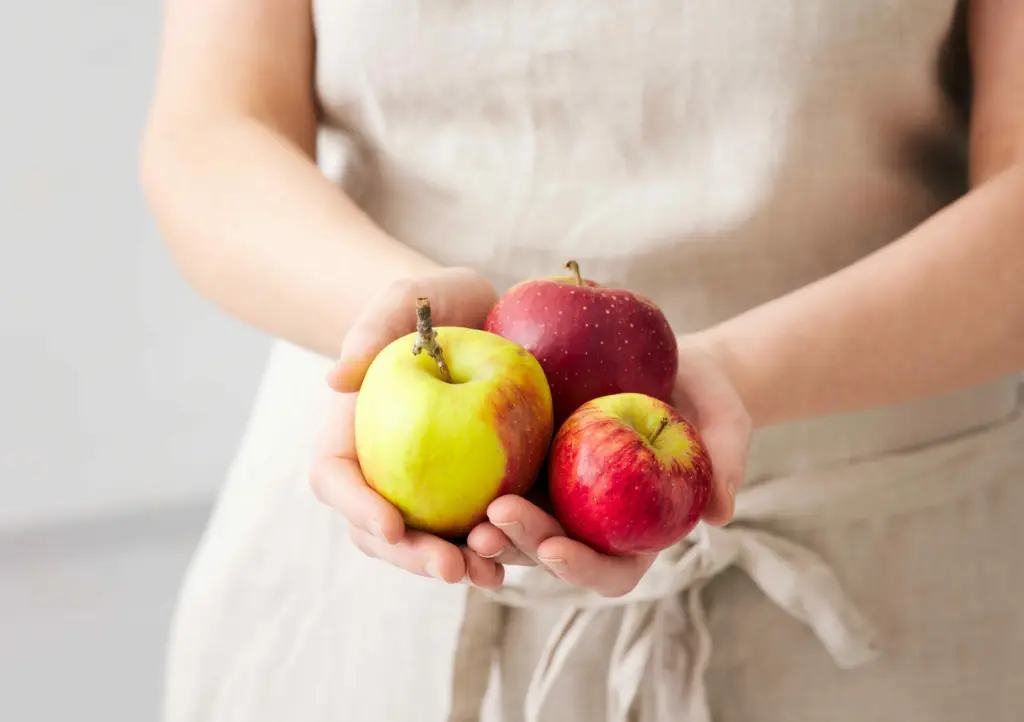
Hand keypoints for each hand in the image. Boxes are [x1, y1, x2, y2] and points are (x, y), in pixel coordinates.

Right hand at [309, 267, 505, 587]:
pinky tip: (532, 551)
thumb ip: (372, 327)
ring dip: (462, 564)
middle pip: (385, 534)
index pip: (338, 483)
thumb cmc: (433, 303)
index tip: (391, 525)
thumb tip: (337, 378)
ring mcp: (433, 491)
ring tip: (491, 571)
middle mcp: (387, 475)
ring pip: (436, 544)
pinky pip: (488, 528)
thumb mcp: (403, 299)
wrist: (485, 315)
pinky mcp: (481, 492)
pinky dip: (506, 546)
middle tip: (450, 567)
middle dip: (415, 558)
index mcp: (352, 439)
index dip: (359, 509)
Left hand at [466, 335, 751, 596]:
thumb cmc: (707, 395)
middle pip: (552, 551)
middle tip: (494, 522)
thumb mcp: (727, 418)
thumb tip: (721, 515)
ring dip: (491, 529)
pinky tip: (455, 468)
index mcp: (637, 529)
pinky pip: (499, 478)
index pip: (610, 567)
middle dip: (522, 545)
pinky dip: (477, 484)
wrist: (673, 362)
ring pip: (517, 527)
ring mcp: (558, 493)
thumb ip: (727, 461)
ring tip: (467, 515)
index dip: (583, 568)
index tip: (557, 549)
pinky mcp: (532, 458)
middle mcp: (592, 521)